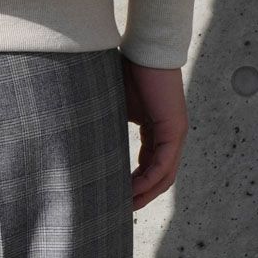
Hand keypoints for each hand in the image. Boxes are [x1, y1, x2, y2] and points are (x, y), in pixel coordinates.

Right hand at [120, 56, 188, 211]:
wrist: (145, 48)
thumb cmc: (128, 69)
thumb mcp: (116, 102)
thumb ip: (109, 121)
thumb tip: (81, 134)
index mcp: (158, 129)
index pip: (150, 163)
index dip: (136, 182)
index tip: (117, 192)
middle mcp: (171, 134)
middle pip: (160, 176)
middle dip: (142, 195)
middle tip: (122, 209)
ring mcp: (176, 133)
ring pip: (164, 175)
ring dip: (146, 192)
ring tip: (126, 205)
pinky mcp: (175, 130)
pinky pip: (163, 164)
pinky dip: (149, 179)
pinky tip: (133, 189)